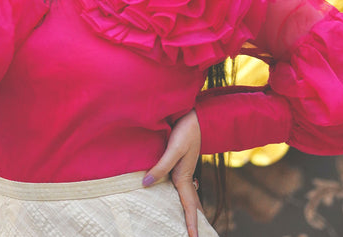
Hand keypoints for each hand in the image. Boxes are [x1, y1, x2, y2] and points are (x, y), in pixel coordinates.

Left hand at [143, 109, 202, 236]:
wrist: (196, 116)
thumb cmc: (186, 131)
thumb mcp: (173, 149)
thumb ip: (160, 166)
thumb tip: (145, 185)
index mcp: (184, 176)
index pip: (189, 205)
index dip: (191, 223)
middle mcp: (185, 175)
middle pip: (191, 203)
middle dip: (193, 219)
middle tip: (194, 234)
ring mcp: (184, 169)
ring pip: (188, 194)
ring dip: (190, 208)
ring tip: (190, 220)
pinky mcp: (181, 161)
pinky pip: (182, 184)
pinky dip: (185, 194)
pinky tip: (178, 193)